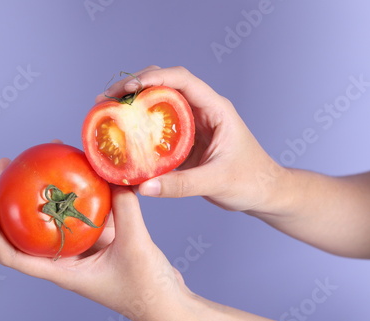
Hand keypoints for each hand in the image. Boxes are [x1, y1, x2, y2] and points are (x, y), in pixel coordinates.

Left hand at [0, 158, 195, 320]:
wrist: (169, 304)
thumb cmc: (148, 290)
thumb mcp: (134, 245)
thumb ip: (124, 208)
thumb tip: (115, 174)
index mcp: (63, 271)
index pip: (12, 255)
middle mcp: (68, 261)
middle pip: (29, 229)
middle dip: (15, 197)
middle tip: (9, 164)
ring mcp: (85, 251)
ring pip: (59, 218)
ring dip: (51, 190)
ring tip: (45, 158)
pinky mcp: (103, 243)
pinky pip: (88, 215)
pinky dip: (86, 195)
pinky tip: (88, 172)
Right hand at [97, 65, 286, 211]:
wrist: (263, 192)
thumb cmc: (250, 181)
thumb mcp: (217, 181)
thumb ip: (181, 185)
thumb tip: (144, 186)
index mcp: (216, 109)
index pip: (182, 80)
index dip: (154, 78)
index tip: (128, 88)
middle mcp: (202, 110)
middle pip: (164, 84)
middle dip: (134, 85)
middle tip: (107, 98)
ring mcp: (192, 123)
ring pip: (158, 101)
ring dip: (132, 102)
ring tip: (106, 110)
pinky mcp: (184, 139)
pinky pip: (157, 125)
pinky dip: (138, 124)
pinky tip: (121, 132)